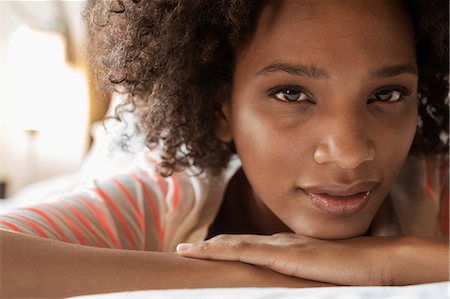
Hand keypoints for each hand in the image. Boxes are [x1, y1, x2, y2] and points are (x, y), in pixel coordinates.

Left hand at [177, 233, 397, 285]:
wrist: (375, 261)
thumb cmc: (352, 271)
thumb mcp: (319, 274)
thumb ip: (302, 276)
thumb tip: (289, 284)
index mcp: (285, 248)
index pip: (247, 246)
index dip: (224, 248)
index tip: (204, 253)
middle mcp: (278, 243)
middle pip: (235, 242)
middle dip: (209, 247)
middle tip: (184, 251)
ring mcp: (280, 247)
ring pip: (234, 244)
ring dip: (209, 248)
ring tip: (185, 251)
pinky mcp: (285, 255)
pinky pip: (245, 250)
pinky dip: (223, 250)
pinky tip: (206, 251)